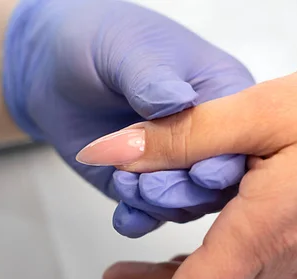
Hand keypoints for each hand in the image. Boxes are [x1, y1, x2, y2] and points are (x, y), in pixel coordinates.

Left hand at [3, 0, 253, 237]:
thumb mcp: (129, 49)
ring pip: (185, 203)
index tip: (201, 172)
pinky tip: (125, 215)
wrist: (58, 68)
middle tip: (151, 184)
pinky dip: (137, 218)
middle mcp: (208, 136)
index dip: (222, 157)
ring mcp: (177, 165)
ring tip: (127, 184)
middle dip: (184, 189)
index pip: (238, 135)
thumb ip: (151, 77)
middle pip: (217, 180)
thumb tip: (176, 101)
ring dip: (157, 203)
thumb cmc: (104, 41)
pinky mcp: (146, 185)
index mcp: (224, 94)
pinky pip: (149, 214)